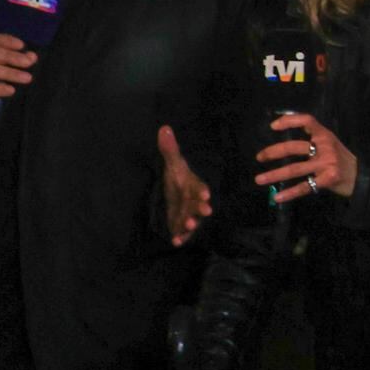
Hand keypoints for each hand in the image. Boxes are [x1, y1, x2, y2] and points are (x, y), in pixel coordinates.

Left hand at [158, 125, 211, 246]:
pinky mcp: (181, 223)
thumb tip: (164, 128)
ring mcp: (188, 213)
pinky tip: (176, 242)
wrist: (177, 192)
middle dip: (201, 208)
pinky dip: (180, 236)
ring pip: (192, 218)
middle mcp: (193, 200)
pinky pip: (182, 231)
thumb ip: (169, 149)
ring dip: (191, 223)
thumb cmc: (178, 177)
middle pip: (199, 204)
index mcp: (193, 185)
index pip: (199, 187)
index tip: (205, 194)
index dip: (202, 191)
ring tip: (189, 226)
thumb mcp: (172, 163)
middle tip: (205, 211)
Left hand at [253, 113, 357, 202]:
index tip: (273, 126)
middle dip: (273, 152)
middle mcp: (325, 147)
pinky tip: (277, 197)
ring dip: (274, 175)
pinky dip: (289, 193)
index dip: (289, 121)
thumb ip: (313, 141)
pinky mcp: (328, 179)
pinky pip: (304, 186)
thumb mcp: (330, 144)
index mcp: (325, 135)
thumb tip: (284, 144)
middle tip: (259, 157)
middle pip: (294, 147)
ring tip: (259, 179)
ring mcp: (327, 163)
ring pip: (295, 169)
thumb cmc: (341, 159)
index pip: (307, 120)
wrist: (361, 177)